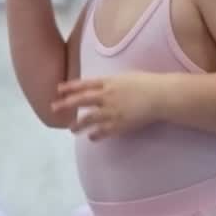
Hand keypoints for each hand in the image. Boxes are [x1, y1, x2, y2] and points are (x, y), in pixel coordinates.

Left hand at [51, 73, 170, 139]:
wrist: (161, 96)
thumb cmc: (147, 83)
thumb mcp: (125, 77)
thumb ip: (111, 82)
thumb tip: (102, 85)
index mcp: (108, 82)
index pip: (84, 84)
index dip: (70, 87)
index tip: (58, 89)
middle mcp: (107, 95)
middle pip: (81, 100)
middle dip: (66, 104)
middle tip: (54, 108)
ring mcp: (112, 110)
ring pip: (90, 118)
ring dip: (79, 124)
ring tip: (71, 130)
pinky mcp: (120, 124)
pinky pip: (104, 131)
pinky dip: (96, 134)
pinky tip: (91, 138)